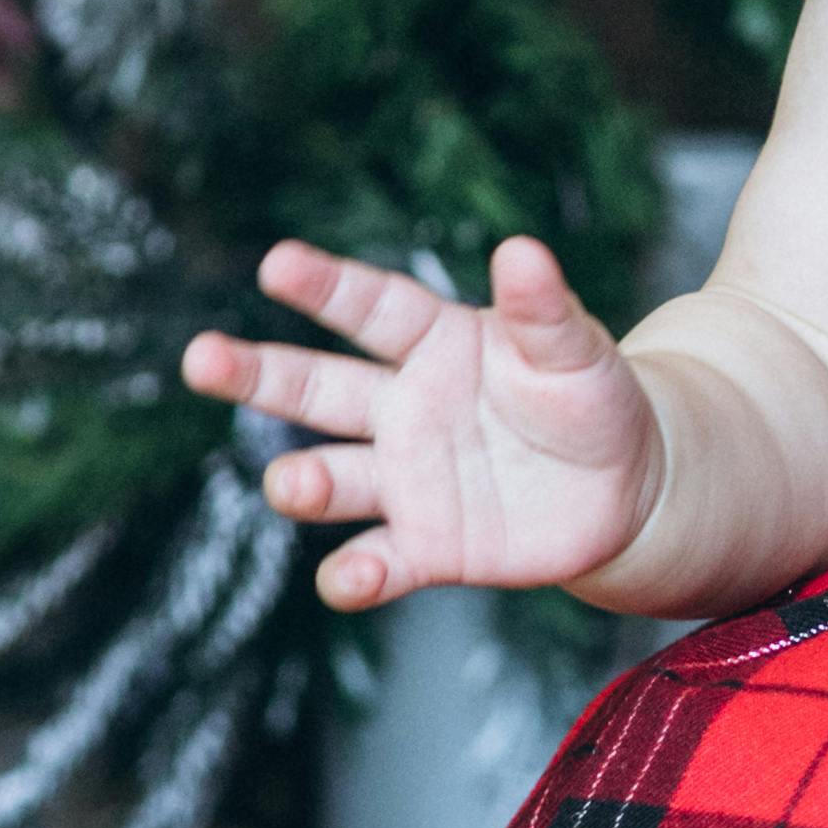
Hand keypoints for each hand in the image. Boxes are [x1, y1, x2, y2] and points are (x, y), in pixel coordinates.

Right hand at [183, 233, 663, 611]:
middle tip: (201, 357)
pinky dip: (357, 575)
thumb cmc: (591, 398)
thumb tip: (522, 249)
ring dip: (304, 484)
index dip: (326, 285)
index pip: (372, 309)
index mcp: (436, 343)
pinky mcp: (425, 547)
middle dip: (258, 375)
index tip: (276, 261)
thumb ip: (543, 310)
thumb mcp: (576, 350)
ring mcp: (406, 480)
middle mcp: (403, 409)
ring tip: (292, 485)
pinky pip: (378, 562)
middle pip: (318, 389)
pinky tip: (351, 579)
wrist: (625, 487)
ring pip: (333, 479)